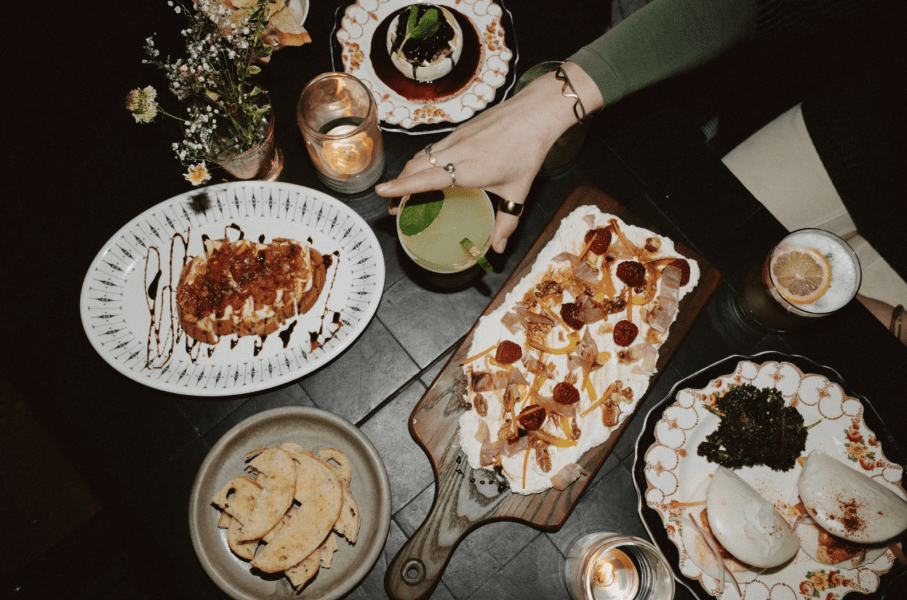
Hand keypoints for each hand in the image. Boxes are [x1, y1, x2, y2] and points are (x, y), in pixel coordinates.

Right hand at [376, 63, 600, 252]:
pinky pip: (433, 147)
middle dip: (398, 184)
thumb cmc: (527, 150)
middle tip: (393, 204)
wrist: (535, 113)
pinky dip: (423, 160)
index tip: (382, 192)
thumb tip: (498, 247)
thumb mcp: (518, 192)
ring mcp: (456, 138)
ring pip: (422, 155)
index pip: (426, 178)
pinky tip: (428, 171)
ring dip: (409, 172)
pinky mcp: (460, 130)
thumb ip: (507, 222)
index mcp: (469, 169)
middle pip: (415, 166)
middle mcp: (457, 151)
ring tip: (405, 189)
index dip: (401, 186)